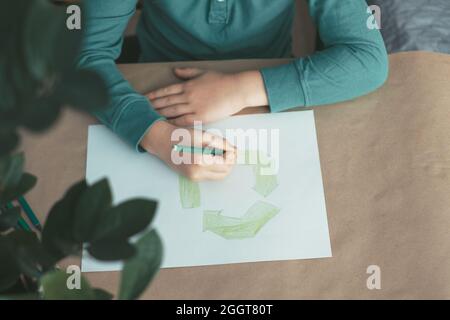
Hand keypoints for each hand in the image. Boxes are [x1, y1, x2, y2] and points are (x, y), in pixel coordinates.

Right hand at [140, 120, 236, 180]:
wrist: (161, 142)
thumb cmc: (180, 135)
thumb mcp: (203, 135)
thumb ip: (221, 143)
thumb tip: (234, 150)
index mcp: (200, 161)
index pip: (226, 163)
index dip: (233, 156)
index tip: (234, 148)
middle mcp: (197, 173)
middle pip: (224, 172)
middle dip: (229, 162)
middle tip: (229, 151)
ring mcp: (194, 177)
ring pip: (218, 176)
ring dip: (223, 166)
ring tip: (220, 153)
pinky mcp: (191, 178)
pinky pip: (209, 175)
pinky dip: (214, 167)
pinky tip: (211, 156)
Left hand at [146, 68, 267, 125]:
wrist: (237, 90)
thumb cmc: (222, 81)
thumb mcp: (203, 72)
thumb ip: (187, 72)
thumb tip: (175, 71)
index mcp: (187, 85)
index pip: (165, 90)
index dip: (153, 95)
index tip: (142, 98)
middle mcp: (188, 95)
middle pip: (165, 102)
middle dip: (151, 106)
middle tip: (138, 110)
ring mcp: (193, 106)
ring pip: (171, 112)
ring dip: (158, 115)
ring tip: (147, 118)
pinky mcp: (200, 117)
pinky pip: (182, 121)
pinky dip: (172, 123)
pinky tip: (164, 126)